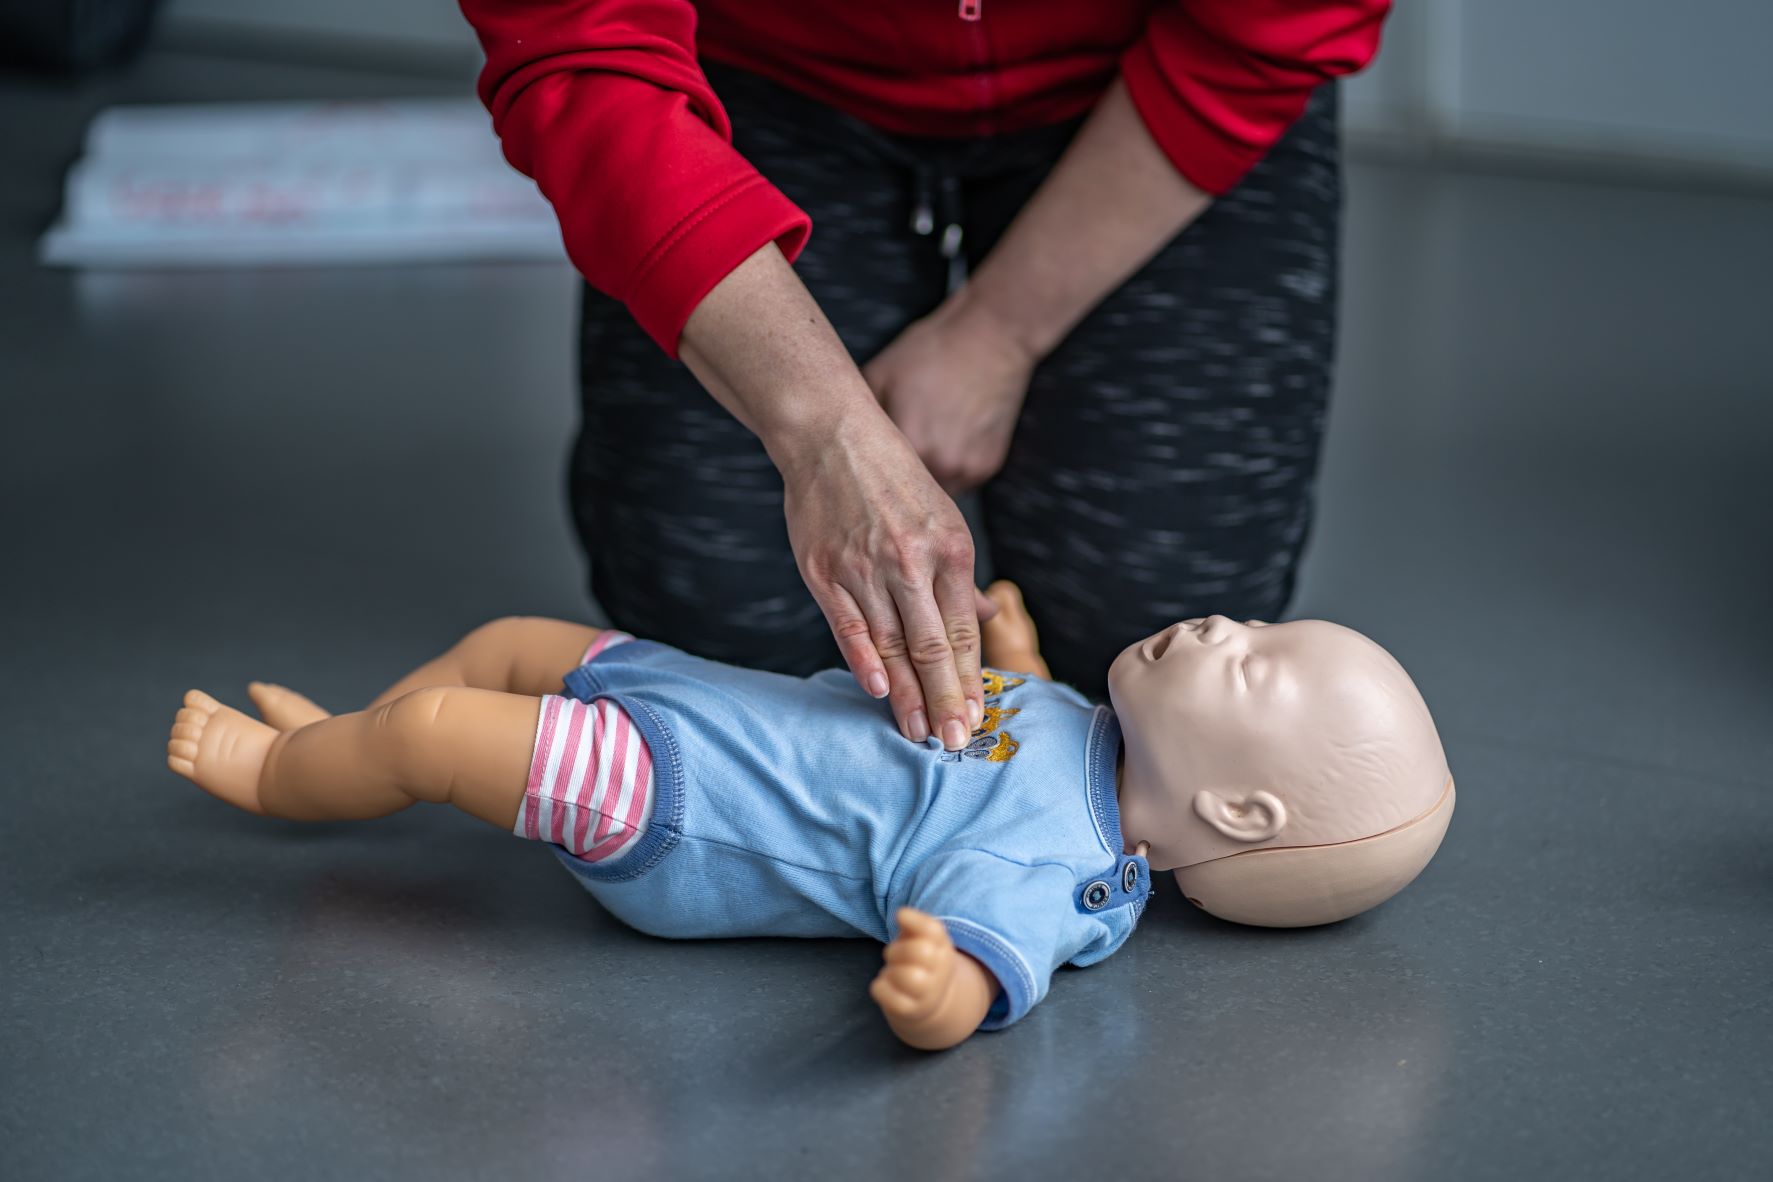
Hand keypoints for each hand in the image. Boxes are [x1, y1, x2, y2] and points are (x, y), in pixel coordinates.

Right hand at [779, 416, 988, 748]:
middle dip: (946, 701)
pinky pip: (849, 625)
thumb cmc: (891, 478)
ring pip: (892, 645)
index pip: (963, 632)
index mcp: (949, 550)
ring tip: (918, 734)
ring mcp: (865, 568)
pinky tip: (879, 692)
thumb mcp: (942, 516)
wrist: (831, 436)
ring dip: (908, 696)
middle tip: (954, 744)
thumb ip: (959, 575)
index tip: (976, 718)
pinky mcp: (825, 571)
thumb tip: (987, 614)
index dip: (971, 680)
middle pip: (932, 648)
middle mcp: (910, 562)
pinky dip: (864, 660)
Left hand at [864, 290, 1038, 494]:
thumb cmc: (932, 350)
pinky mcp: (986, 467)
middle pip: (905, 494)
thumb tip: (841, 439)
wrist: (991, 337)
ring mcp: (966, 468)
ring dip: (923, 482)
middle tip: (887, 462)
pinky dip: (948, 470)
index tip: (858, 468)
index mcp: (908, 444)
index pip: (876, 480)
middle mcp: (940, 464)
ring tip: (920, 448)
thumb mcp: (880, 374)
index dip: (866, 474)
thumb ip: (858, 413)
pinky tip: (946, 441)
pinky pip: (958, 483)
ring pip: (933, 494)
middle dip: (894, 482)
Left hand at [870, 907, 961, 1026]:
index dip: (914, 920)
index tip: (900, 916)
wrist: (929, 1003)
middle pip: (919, 951)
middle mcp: (940, 970)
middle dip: (897, 950)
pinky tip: (885, 986)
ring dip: (890, 971)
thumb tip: (902, 914)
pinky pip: (889, 996)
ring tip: (891, 973)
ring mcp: (927, 993)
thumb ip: (913, 924)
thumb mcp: (921, 940)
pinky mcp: (910, 1011)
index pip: (934, 930)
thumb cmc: (919, 962)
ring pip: (906, 976)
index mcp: (942, 947)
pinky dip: (880, 987)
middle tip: (894, 955)